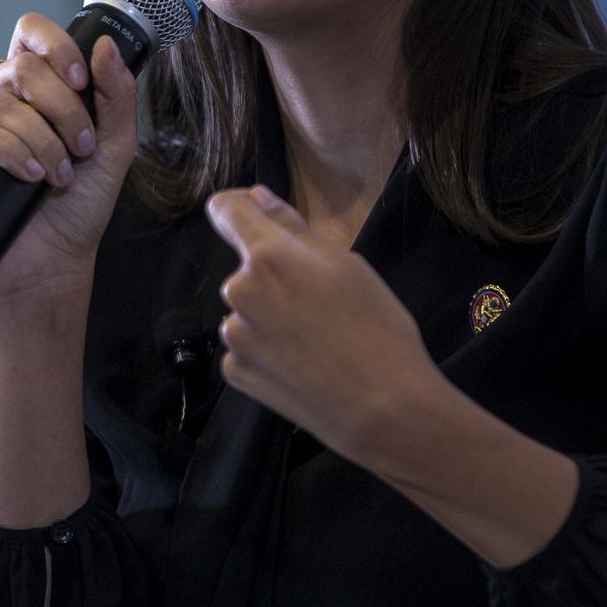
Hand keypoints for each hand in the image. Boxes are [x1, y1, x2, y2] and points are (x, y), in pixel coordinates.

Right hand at [0, 14, 139, 312]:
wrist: (52, 260)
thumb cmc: (79, 206)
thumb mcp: (114, 147)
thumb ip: (116, 95)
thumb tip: (103, 44)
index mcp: (33, 89)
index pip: (29, 34)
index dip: (54, 46)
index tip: (80, 81)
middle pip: (20, 68)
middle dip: (61, 109)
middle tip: (81, 147)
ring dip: (40, 141)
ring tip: (58, 175)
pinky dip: (6, 153)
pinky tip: (27, 177)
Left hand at [207, 184, 445, 459]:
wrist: (382, 409)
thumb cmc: (377, 328)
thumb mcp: (347, 265)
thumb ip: (294, 227)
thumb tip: (257, 197)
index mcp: (267, 256)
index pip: (225, 210)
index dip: (240, 207)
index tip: (259, 216)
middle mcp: (238, 291)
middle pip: (247, 268)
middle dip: (275, 276)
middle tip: (323, 303)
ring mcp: (233, 336)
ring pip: (248, 310)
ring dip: (271, 316)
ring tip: (318, 341)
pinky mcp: (235, 372)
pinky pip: (246, 348)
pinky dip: (267, 351)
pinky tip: (303, 366)